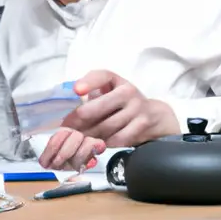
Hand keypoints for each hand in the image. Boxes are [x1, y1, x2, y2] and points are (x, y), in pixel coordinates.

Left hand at [39, 70, 179, 170]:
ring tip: (75, 138)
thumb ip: (93, 93)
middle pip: (100, 106)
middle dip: (79, 119)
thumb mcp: (110, 91)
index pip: (103, 76)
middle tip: (66, 127)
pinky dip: (102, 142)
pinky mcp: (141, 127)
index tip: (76, 90)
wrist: (154, 116)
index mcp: (118, 80)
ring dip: (88, 134)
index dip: (89, 82)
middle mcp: (129, 92)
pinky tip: (94, 143)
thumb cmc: (123, 102)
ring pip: (106, 126)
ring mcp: (136, 110)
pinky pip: (116, 139)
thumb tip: (69, 106)